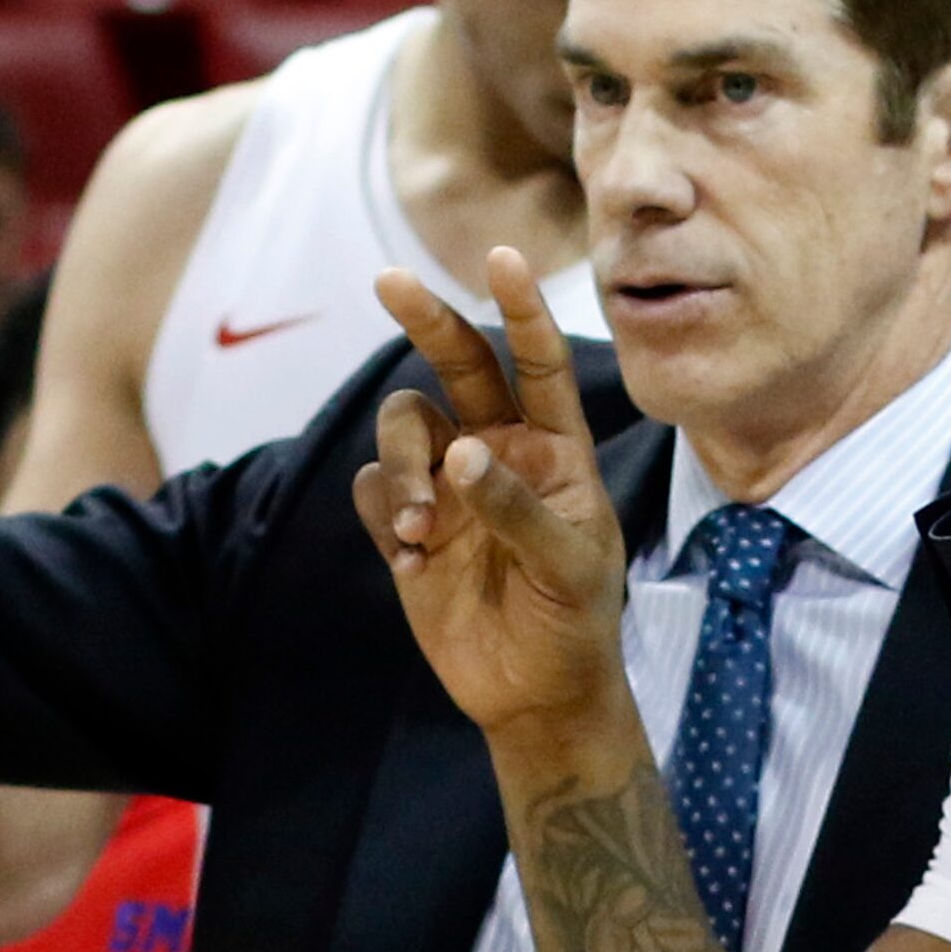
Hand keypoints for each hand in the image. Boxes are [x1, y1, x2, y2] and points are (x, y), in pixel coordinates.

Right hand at [355, 250, 629, 737]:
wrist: (536, 695)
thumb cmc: (575, 622)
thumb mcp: (569, 566)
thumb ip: (519, 508)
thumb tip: (461, 454)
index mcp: (554, 447)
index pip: (541, 363)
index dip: (524, 309)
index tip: (504, 257)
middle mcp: (498, 449)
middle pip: (457, 363)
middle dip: (426, 318)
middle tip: (391, 280)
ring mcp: (449, 484)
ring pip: (404, 426)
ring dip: (404, 465)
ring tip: (424, 531)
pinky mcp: (409, 525)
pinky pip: (375, 489)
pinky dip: (388, 515)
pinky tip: (416, 564)